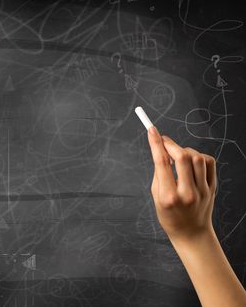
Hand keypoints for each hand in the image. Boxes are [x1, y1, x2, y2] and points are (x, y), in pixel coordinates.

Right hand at [147, 126, 216, 241]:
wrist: (191, 233)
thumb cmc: (169, 215)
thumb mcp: (156, 196)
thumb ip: (159, 173)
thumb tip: (161, 149)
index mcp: (168, 196)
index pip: (162, 163)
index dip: (156, 143)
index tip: (151, 130)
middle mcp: (187, 193)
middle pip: (182, 157)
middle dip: (171, 144)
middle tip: (163, 141)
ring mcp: (202, 191)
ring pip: (197, 157)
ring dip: (184, 150)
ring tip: (177, 156)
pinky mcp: (212, 188)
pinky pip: (208, 162)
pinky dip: (198, 156)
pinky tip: (191, 162)